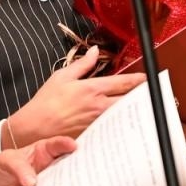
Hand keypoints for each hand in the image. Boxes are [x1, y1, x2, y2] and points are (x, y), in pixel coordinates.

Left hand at [0, 135, 77, 185]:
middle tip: (91, 170)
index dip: (66, 144)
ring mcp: (50, 185)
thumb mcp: (5, 162)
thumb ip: (19, 167)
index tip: (74, 146)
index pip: (58, 145)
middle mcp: (50, 168)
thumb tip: (32, 181)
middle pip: (71, 165)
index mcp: (42, 152)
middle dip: (82, 167)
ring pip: (68, 185)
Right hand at [7, 46, 144, 144]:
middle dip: (142, 96)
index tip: (149, 78)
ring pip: (124, 115)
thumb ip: (82, 64)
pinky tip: (127, 125)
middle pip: (129, 100)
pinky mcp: (95, 134)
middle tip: (151, 94)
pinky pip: (113, 128)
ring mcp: (99, 122)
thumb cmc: (45, 102)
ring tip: (144, 108)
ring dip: (134, 111)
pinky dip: (121, 125)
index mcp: (92, 89)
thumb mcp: (62, 77)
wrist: (34, 128)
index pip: (123, 83)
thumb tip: (94, 51)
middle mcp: (99, 106)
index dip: (139, 80)